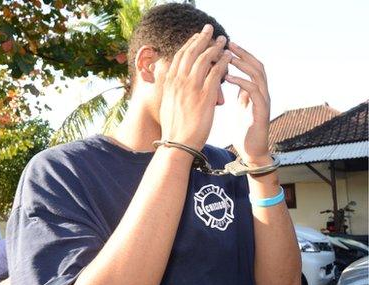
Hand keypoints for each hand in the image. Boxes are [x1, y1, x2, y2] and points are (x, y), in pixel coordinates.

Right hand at [159, 24, 231, 149]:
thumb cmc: (173, 127)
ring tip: (223, 41)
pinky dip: (223, 62)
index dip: (189, 44)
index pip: (179, 56)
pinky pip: (216, 72)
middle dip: (201, 38)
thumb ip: (170, 89)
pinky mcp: (205, 95)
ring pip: (205, 59)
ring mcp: (192, 87)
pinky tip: (229, 57)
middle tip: (210, 30)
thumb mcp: (166, 103)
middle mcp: (179, 81)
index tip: (197, 37)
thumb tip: (171, 82)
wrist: (177, 143)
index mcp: (169, 83)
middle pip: (191, 52)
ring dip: (215, 47)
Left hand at [225, 42, 271, 166]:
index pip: (251, 66)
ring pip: (258, 75)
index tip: (226, 46)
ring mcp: (264, 101)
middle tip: (228, 44)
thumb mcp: (239, 108)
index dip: (240, 55)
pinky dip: (241, 82)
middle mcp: (263, 93)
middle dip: (243, 53)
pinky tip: (228, 78)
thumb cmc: (243, 131)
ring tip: (228, 57)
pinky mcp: (261, 111)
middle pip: (257, 65)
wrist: (251, 153)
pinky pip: (253, 91)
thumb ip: (239, 94)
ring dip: (243, 64)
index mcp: (256, 92)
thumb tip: (230, 81)